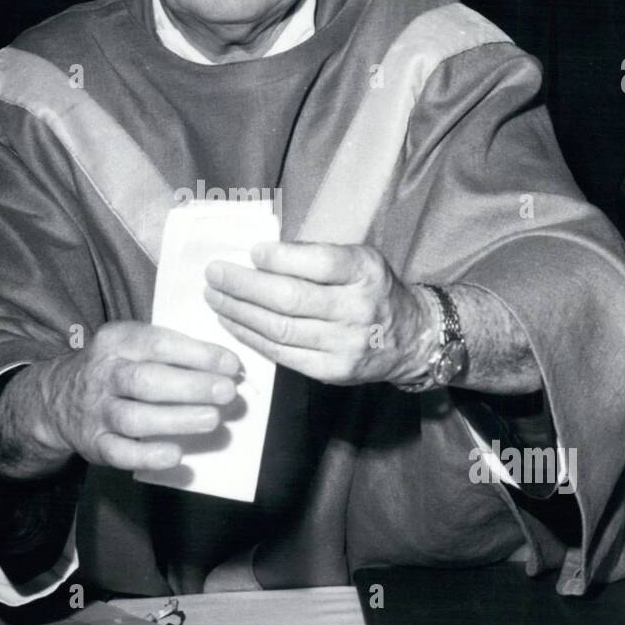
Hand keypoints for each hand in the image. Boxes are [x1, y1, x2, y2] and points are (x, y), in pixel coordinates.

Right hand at [0, 321, 239, 477]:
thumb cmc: (116, 368)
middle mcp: (104, 374)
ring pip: (134, 417)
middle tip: (227, 392)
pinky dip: (148, 456)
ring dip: (175, 419)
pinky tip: (175, 455)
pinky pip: (120, 453)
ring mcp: (97, 411)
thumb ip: (172, 352)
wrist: (56, 398)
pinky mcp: (95, 444)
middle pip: (146, 380)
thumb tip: (228, 368)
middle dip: (190, 386)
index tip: (231, 364)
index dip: (197, 354)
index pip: (158, 343)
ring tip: (211, 419)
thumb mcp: (132, 345)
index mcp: (116, 341)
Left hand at [204, 241, 434, 386]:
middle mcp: (357, 309)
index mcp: (365, 272)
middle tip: (214, 274)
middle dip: (243, 286)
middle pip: (290, 298)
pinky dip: (250, 337)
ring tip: (214, 297)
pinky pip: (281, 354)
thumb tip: (261, 254)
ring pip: (279, 329)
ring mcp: (344, 345)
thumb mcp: (359, 259)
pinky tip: (231, 323)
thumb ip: (316, 255)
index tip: (251, 252)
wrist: (409, 338)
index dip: (279, 258)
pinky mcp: (331, 371)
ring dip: (238, 313)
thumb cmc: (372, 288)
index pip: (319, 263)